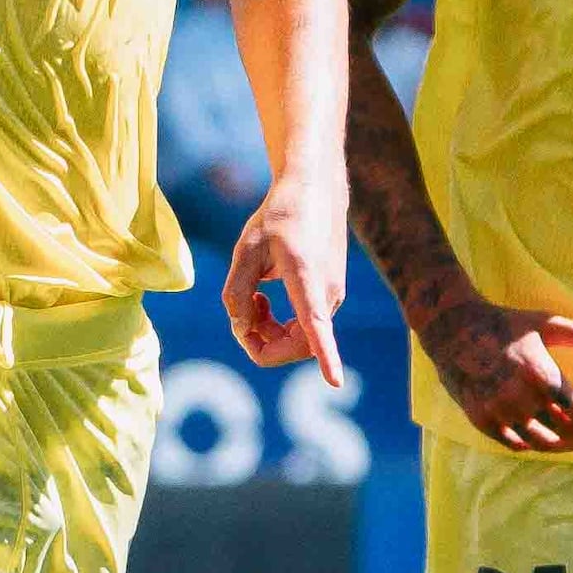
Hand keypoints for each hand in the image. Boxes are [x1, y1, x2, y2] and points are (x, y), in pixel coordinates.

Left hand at [224, 172, 350, 387]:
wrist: (314, 190)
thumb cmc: (278, 217)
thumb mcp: (246, 251)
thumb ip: (237, 293)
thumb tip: (241, 329)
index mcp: (308, 280)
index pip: (318, 327)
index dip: (326, 357)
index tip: (335, 382)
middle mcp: (328, 295)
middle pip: (296, 347)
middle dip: (262, 341)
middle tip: (241, 312)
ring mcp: (333, 298)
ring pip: (300, 340)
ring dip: (269, 330)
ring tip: (254, 298)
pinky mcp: (330, 296)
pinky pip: (305, 327)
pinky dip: (281, 322)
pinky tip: (266, 296)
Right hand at [418, 296, 572, 450]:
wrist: (452, 328)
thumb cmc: (505, 323)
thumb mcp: (546, 322)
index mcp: (541, 374)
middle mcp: (520, 398)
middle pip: (566, 433)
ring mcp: (499, 412)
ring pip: (543, 444)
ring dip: (565, 444)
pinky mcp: (482, 420)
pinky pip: (516, 445)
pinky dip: (535, 444)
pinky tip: (546, 434)